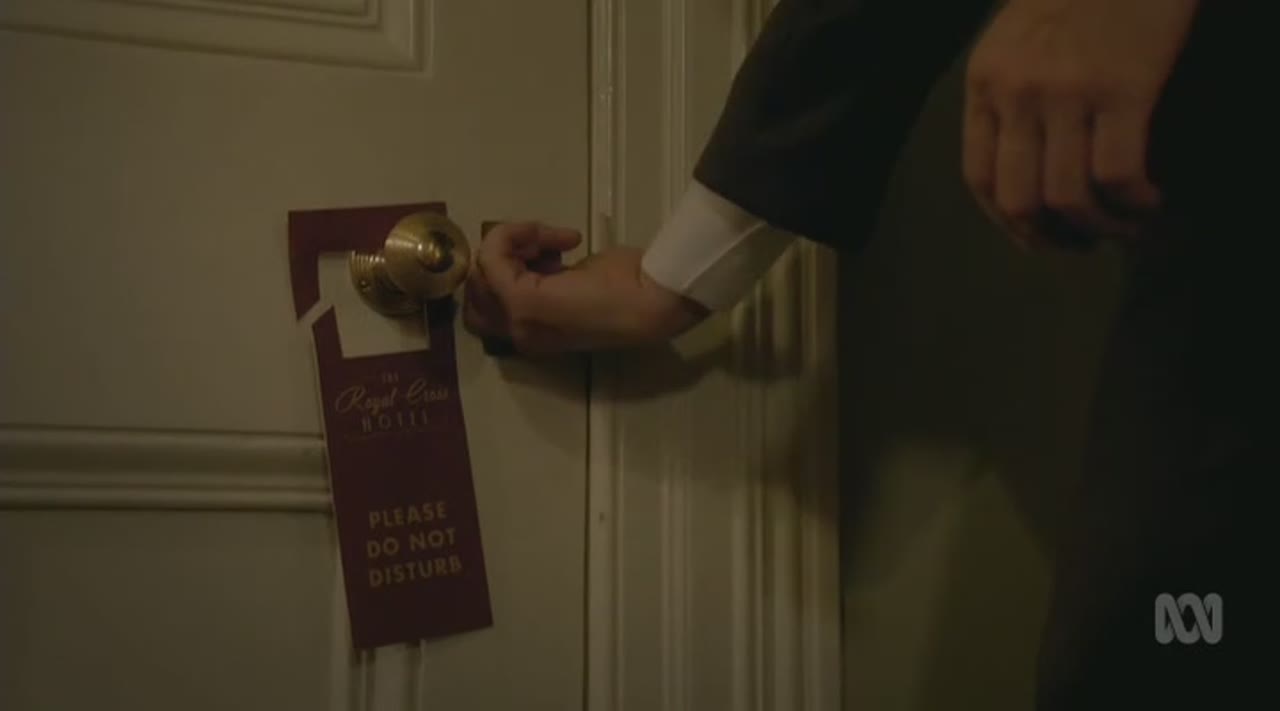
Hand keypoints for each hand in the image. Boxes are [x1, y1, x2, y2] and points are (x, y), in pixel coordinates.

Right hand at [463, 222, 708, 354]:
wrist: (655, 300)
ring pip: (482, 269)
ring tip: (555, 240)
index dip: (509, 267)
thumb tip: (531, 257)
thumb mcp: (576, 282)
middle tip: (544, 246)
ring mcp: (519, 321)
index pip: (487, 302)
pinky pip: (491, 255)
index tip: (555, 251)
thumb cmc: (629, 289)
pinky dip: (516, 233)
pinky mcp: (523, 301)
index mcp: (533, 332)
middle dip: (502, 257)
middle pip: (477, 288)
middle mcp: (519, 333)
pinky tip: (564, 237)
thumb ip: (545, 278)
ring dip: (513, 243)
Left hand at [963, 0, 1198, 248]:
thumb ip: (1008, 97)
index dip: (1006, 223)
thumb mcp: (1014, 41)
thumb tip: (1025, 167)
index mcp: (985, 84)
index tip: (1035, 237)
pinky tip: (1150, 202)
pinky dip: (1135, 203)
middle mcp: (1017, 93)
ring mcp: (1068, 92)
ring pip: (1068, 196)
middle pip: (1018, 199)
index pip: (978, 178)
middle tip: (1079, 244)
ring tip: (1123, 229)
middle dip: (1049, 237)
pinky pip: (1118, 174)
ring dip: (1099, 229)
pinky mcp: (1122, 88)